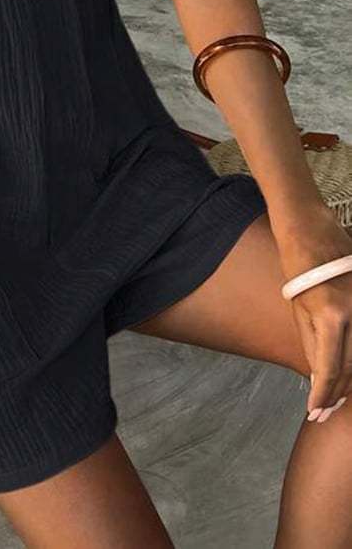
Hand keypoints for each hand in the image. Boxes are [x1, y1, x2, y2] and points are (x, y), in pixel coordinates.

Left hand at [273, 207, 351, 422]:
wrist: (312, 230)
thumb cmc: (297, 266)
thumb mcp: (297, 308)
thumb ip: (310, 343)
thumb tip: (318, 374)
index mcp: (332, 316)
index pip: (329, 367)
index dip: (322, 393)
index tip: (315, 412)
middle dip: (337, 392)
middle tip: (324, 412)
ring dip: (351, 379)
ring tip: (336, 399)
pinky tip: (349, 372)